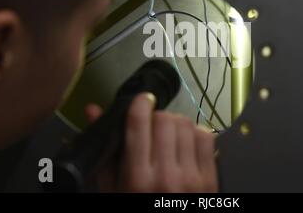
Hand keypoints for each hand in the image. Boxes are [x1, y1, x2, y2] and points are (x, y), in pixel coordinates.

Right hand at [85, 92, 218, 192]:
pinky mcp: (210, 178)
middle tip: (152, 129)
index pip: (139, 124)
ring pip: (186, 124)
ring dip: (175, 124)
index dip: (140, 103)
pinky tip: (185, 145)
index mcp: (136, 178)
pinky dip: (195, 134)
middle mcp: (165, 175)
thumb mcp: (111, 189)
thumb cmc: (133, 207)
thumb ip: (103, 150)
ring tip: (168, 137)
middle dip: (157, 118)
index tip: (141, 100)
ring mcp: (192, 177)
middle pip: (165, 119)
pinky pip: (206, 137)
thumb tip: (92, 109)